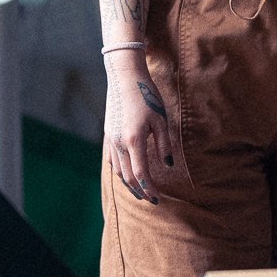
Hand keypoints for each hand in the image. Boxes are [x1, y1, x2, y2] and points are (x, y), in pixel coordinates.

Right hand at [102, 62, 173, 202]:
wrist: (125, 77)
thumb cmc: (147, 95)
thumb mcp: (161, 120)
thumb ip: (164, 145)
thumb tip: (169, 165)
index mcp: (134, 140)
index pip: (140, 174)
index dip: (149, 189)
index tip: (158, 199)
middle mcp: (119, 143)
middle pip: (127, 177)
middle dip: (140, 191)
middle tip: (151, 199)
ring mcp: (111, 139)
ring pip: (118, 170)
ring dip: (129, 183)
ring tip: (140, 190)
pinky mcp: (108, 133)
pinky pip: (112, 159)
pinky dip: (120, 171)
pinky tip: (127, 173)